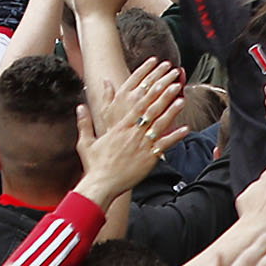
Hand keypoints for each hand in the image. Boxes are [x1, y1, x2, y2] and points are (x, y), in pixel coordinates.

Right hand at [78, 64, 188, 203]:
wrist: (102, 184)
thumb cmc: (94, 164)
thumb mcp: (86, 141)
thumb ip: (85, 122)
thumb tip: (80, 107)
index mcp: (120, 127)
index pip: (137, 105)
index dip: (149, 92)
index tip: (157, 81)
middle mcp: (133, 133)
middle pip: (151, 110)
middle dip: (163, 95)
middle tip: (174, 83)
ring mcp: (143, 145)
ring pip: (160, 124)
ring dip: (172, 111)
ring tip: (182, 99)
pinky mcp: (150, 158)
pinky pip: (165, 145)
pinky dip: (176, 136)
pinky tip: (186, 129)